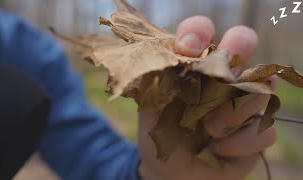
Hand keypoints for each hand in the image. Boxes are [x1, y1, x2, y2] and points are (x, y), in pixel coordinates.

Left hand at [138, 16, 276, 179]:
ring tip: (210, 129)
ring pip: (261, 87)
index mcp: (196, 64)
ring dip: (234, 111)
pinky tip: (218, 148)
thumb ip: (162, 80)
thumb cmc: (161, 131)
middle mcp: (224, 76)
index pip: (202, 31)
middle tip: (222, 77)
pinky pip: (265, 129)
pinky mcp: (255, 132)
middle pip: (244, 42)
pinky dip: (242, 141)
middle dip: (236, 53)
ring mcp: (244, 101)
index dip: (198, 31)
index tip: (188, 47)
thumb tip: (180, 54)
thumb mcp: (153, 105)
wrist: (168, 168)